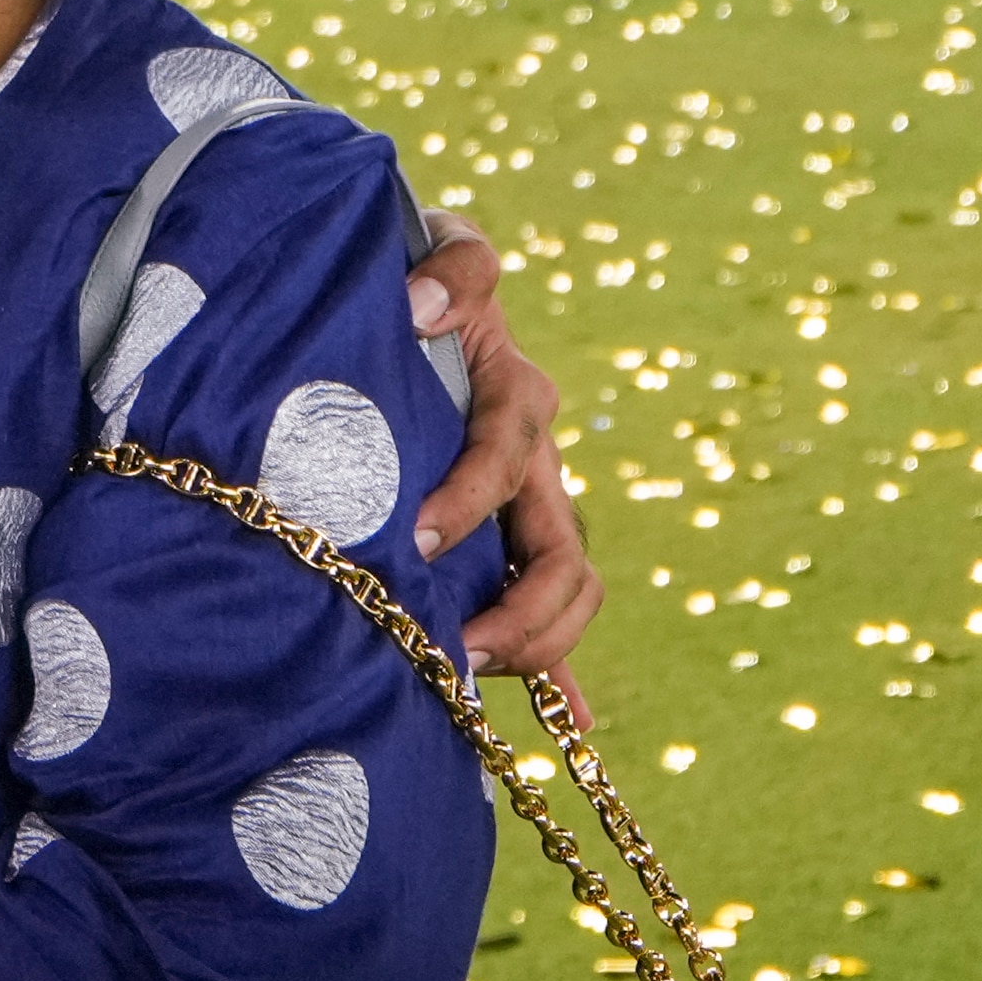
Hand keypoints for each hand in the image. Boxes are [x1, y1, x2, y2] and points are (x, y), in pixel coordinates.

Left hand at [402, 215, 601, 678]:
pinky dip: (560, 669)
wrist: (406, 296)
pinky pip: (549, 612)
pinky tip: (575, 727)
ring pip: (566, 585)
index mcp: (511, 392)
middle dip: (518, 606)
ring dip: (534, 641)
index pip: (511, 448)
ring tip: (470, 676)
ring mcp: (527, 504)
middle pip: (562, 548)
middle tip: (453, 641)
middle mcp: (531, 457)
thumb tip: (425, 306)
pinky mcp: (507, 536)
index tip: (416, 537)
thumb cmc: (411, 277)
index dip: (472, 495)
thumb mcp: (434, 253)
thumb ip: (451, 264)